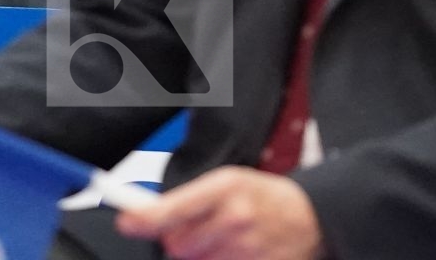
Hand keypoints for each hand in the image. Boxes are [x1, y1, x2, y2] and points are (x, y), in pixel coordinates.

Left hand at [115, 167, 324, 259]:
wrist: (308, 218)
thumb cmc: (262, 197)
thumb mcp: (226, 183)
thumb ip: (185, 201)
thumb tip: (140, 216)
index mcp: (225, 188)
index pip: (174, 208)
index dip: (146, 219)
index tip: (127, 222)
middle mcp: (236, 218)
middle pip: (178, 246)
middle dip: (179, 241)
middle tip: (199, 231)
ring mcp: (248, 250)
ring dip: (200, 257)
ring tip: (223, 242)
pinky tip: (235, 255)